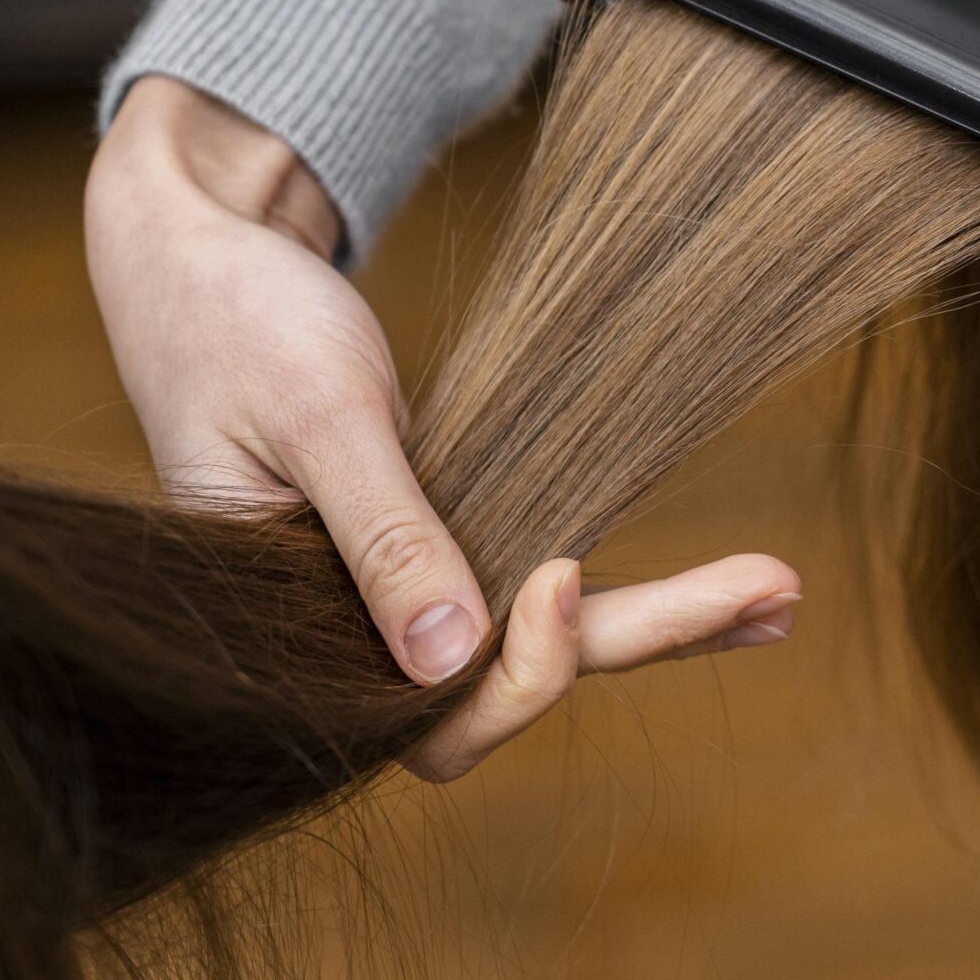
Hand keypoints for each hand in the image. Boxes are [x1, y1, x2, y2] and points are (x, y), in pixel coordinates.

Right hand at [87, 77, 801, 773]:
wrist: (198, 256)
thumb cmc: (235, 321)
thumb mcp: (318, 417)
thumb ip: (383, 535)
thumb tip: (452, 656)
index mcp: (288, 639)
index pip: (429, 723)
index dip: (516, 674)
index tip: (557, 571)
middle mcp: (346, 640)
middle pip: (506, 694)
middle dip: (641, 644)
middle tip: (775, 589)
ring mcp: (393, 596)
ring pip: (535, 645)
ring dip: (661, 625)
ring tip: (781, 592)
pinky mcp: (431, 545)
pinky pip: (529, 587)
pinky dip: (623, 587)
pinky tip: (731, 587)